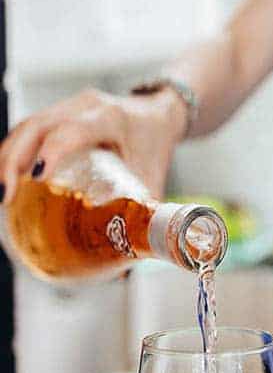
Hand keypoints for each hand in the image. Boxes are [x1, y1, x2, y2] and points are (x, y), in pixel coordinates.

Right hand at [0, 86, 187, 203]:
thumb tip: (125, 266)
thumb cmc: (154, 146)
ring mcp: (67, 107)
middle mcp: (84, 107)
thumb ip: (141, 213)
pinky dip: (14, 154)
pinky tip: (8, 181)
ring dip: (7, 158)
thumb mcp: (152, 176)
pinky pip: (28, 132)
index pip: (73, 129)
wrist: (157, 115)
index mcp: (110, 117)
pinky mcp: (56, 115)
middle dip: (13, 160)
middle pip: (37, 126)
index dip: (53, 151)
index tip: (37, 179)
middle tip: (5, 196)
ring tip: (2, 194)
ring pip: (26, 127)